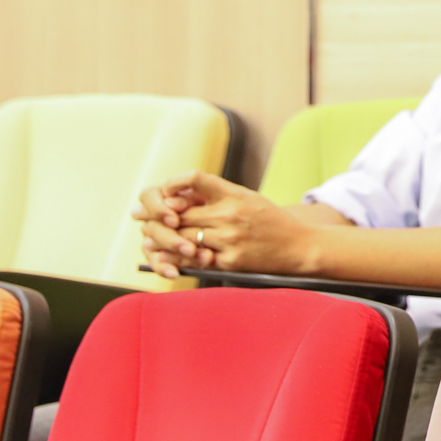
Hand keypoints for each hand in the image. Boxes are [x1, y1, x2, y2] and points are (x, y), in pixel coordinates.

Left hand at [132, 173, 316, 278]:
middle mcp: (231, 214)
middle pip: (180, 212)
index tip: (163, 190)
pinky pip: (197, 260)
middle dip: (158, 216)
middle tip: (139, 217)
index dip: (174, 183)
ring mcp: (230, 239)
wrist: (300, 246)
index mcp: (235, 194)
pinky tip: (167, 258)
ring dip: (163, 239)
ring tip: (148, 239)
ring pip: (183, 237)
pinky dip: (179, 259)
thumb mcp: (248, 198)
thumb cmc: (271, 220)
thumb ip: (217, 195)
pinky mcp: (231, 261)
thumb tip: (176, 195)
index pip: (195, 178)